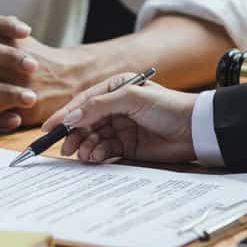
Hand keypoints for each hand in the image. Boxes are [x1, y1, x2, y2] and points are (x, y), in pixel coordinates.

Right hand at [41, 73, 197, 163]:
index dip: (65, 115)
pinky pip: (105, 150)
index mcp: (115, 88)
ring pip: (93, 138)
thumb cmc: (168, 106)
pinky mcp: (127, 146)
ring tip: (84, 155)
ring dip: (86, 146)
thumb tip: (72, 118)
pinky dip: (98, 154)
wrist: (196, 129)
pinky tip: (96, 157)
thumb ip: (99, 106)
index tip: (50, 128)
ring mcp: (121, 127)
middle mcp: (115, 107)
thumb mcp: (132, 98)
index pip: (84, 102)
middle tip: (66, 149)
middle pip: (85, 122)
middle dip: (74, 135)